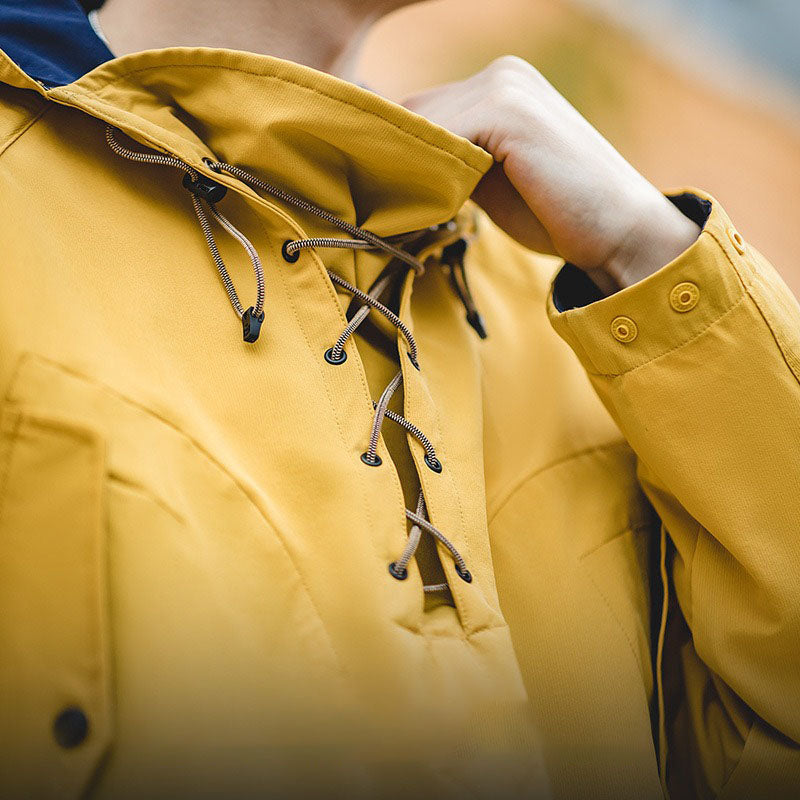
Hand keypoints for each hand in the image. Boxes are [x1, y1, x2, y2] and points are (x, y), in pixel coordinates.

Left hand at [401, 56, 699, 292]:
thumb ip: (453, 161)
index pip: (421, 110)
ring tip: (399, 210)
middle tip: (385, 204)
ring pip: (419, 124)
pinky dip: (425, 172)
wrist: (619, 232)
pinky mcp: (508, 112)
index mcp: (501, 85)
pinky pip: (440, 138)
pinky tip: (425, 206)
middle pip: (412, 111)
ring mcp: (506, 87)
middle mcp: (501, 73)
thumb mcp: (491, 180)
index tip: (384, 193)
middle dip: (396, 157)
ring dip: (406, 168)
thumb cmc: (555, 214)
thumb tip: (399, 168)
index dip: (399, 153)